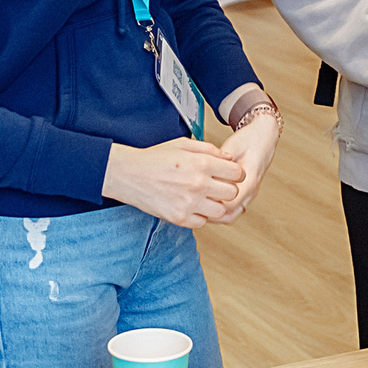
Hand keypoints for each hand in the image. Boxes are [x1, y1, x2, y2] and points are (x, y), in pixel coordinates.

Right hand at [103, 136, 242, 228]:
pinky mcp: (179, 217)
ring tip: (204, 198)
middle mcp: (198, 184)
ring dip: (215, 204)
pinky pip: (202, 222)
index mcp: (202, 163)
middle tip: (217, 187)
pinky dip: (199, 215)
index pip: (237, 174)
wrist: (129, 175)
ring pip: (220, 210)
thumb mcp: (183, 144)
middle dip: (227, 189)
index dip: (235, 174)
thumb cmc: (155, 158)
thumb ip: (209, 149)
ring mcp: (189, 203)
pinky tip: (191, 206)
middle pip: (232, 193)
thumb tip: (228, 158)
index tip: (229, 175)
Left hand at [207, 106, 280, 223]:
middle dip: (210, 215)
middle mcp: (251, 190)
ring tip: (199, 205)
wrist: (264, 136)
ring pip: (231, 215)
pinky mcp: (246, 193)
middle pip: (230, 215)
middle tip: (194, 207)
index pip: (231, 204)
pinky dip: (220, 209)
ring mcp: (249, 193)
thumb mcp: (233, 146)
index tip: (198, 200)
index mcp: (250, 180)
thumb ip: (220, 162)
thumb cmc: (249, 139)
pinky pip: (233, 209)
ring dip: (215, 214)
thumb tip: (204, 174)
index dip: (212, 206)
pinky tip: (208, 201)